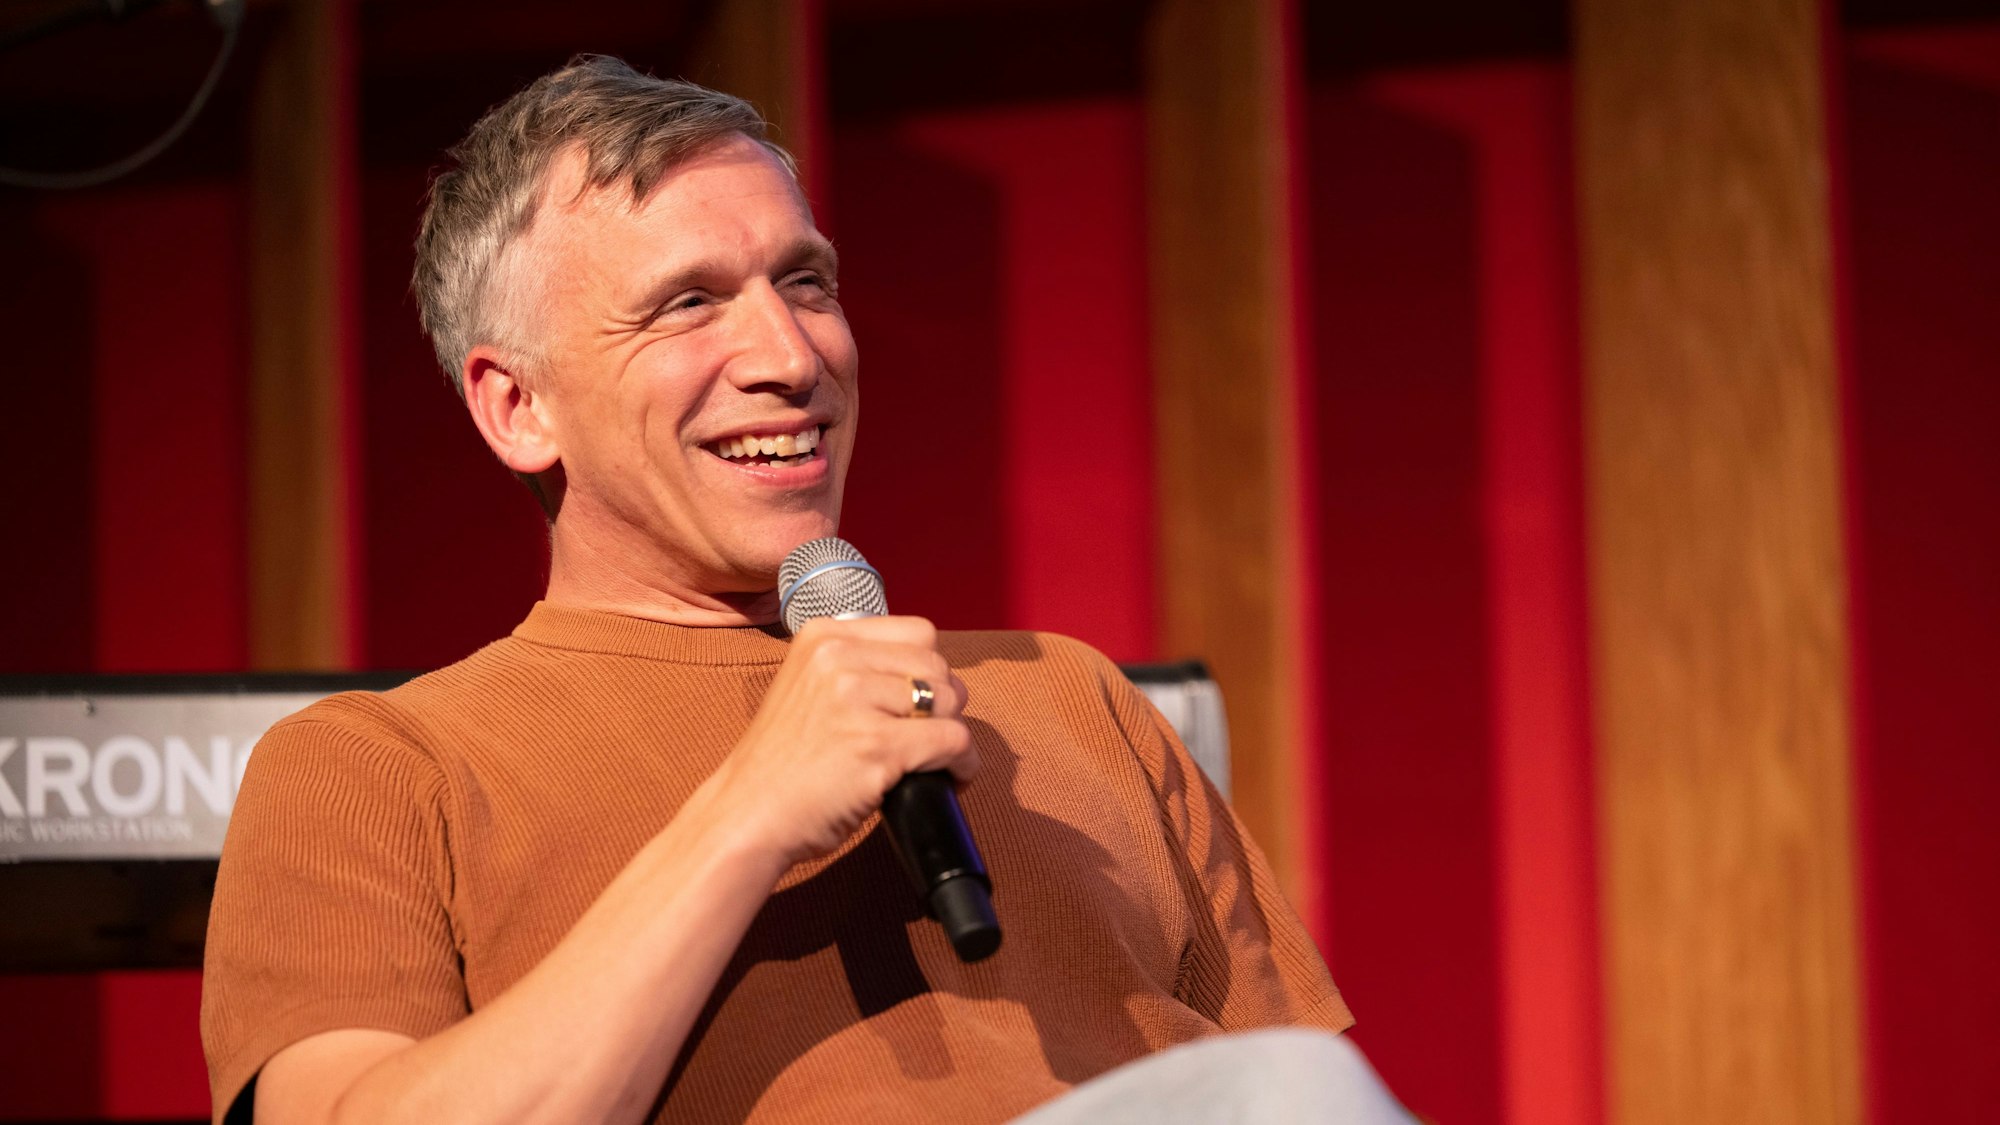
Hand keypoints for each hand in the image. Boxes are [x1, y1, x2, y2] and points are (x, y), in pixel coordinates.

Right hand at [706, 615, 974, 864]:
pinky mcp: (875, 745)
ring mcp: (855, 700)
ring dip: (953, 733)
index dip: (928, 668)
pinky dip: (962, 764)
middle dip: (944, 702)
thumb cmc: (782, 762)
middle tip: (929, 734)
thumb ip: (854, 667)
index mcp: (823, 635)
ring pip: (948, 701)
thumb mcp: (807, 686)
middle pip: (937, 664)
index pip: (917, 631)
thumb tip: (929, 673)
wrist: (746, 814)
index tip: (921, 700)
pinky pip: (951, 741)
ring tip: (937, 758)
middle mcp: (837, 657)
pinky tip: (952, 778)